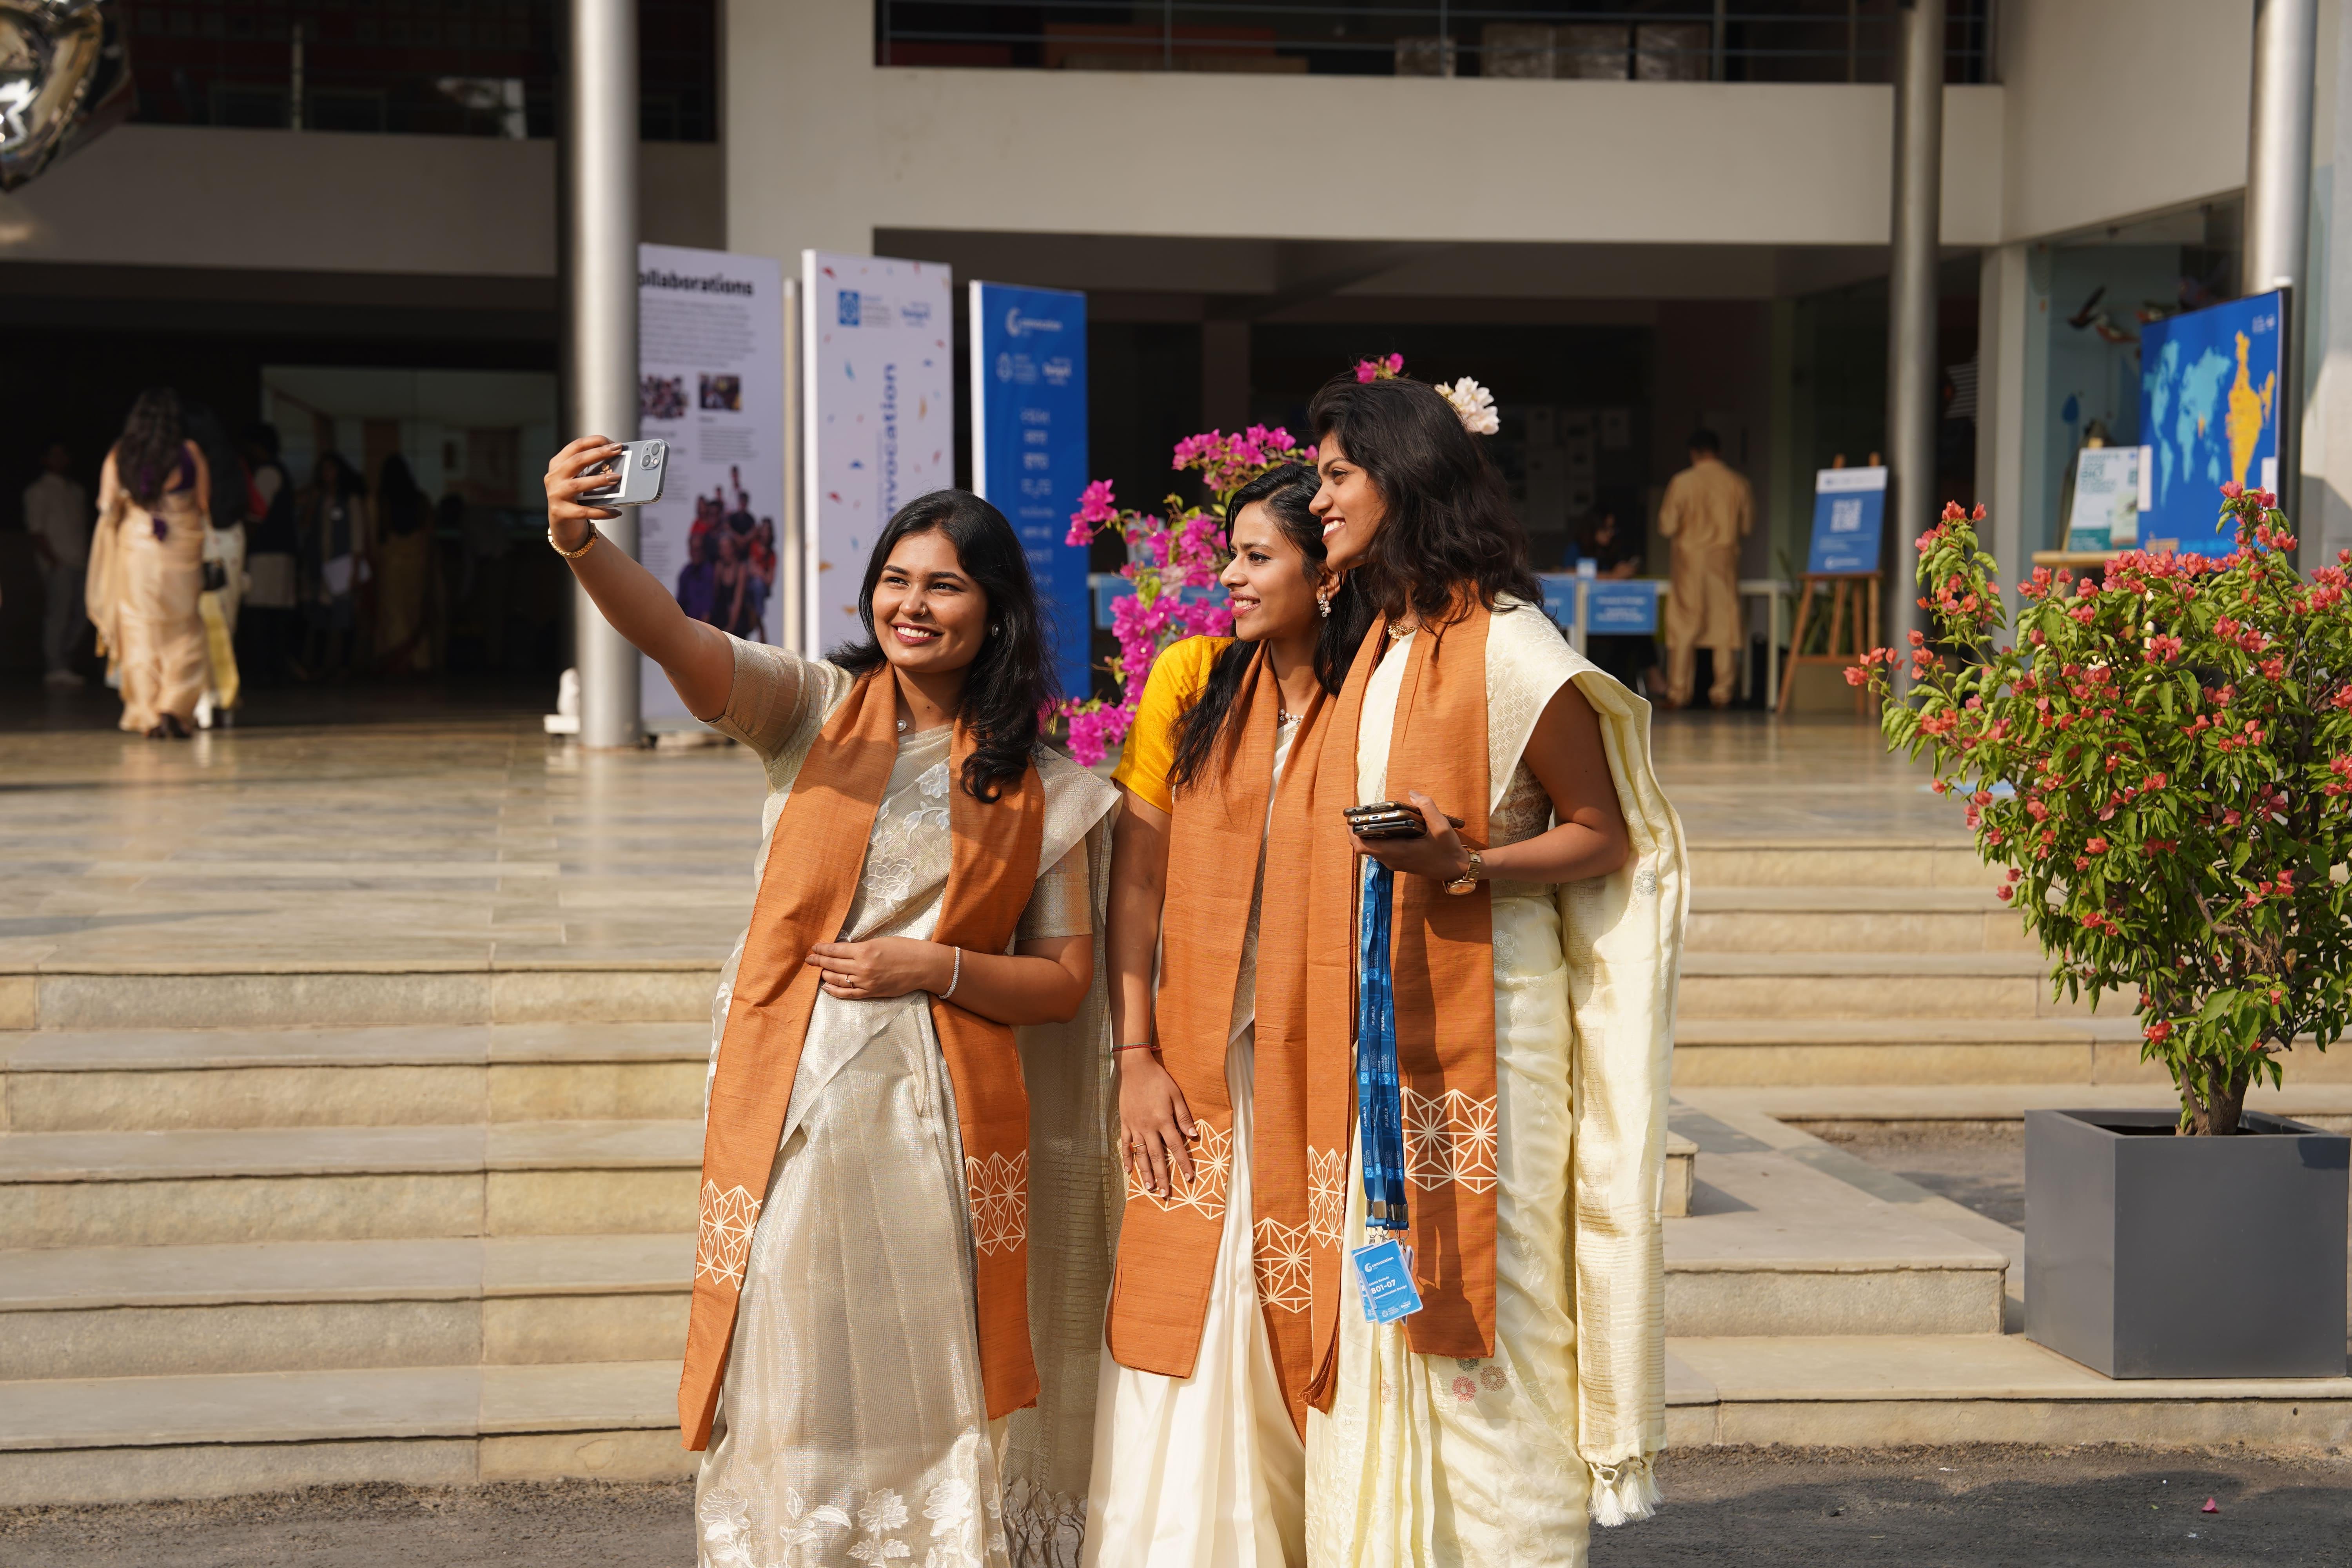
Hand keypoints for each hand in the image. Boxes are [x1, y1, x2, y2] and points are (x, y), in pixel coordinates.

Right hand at [544, 435, 623, 550]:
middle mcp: (554, 477)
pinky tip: (616, 512)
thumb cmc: (576, 498)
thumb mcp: (579, 480)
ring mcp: (555, 494)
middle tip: (618, 450)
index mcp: (558, 464)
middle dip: (599, 453)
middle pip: (577, 461)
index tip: (613, 442)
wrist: (563, 524)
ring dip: (598, 480)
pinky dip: (601, 512)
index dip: (594, 442)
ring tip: (616, 478)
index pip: (575, 446)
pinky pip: (584, 511)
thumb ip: (591, 470)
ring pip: (578, 485)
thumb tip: (619, 463)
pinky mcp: (560, 512)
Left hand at [804, 937, 949, 1001]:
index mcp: (865, 950)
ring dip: (824, 974)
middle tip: (809, 959)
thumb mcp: (880, 941)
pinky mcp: (871, 993)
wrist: (923, 966)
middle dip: (818, 961)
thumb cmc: (905, 949)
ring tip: (819, 970)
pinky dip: (834, 990)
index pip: (835, 950)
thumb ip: (861, 947)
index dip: (821, 949)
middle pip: (832, 964)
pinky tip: (826, 987)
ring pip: (836, 979)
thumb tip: (843, 950)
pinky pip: (847, 994)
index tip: (814, 948)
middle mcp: (862, 967)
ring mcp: (866, 982)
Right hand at [1117, 1050, 1197, 1196]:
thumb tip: (1193, 1135)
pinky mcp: (1125, 1123)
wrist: (1135, 1068)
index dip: (1183, 1163)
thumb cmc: (1158, 1080)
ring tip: (1150, 1188)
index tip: (1189, 1177)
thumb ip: (1183, 1116)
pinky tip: (1128, 1171)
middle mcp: (1148, 1127)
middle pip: (1157, 1157)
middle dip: (1163, 1176)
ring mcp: (1135, 1126)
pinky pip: (1125, 1144)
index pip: (1176, 1147)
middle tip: (1166, 1194)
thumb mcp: (1176, 1095)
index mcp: (1163, 1121)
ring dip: (1145, 1172)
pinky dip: (1127, 1158)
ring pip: (1141, 1154)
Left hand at [1351, 789, 1474, 882]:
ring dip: (1368, 833)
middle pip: (1363, 845)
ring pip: (1371, 847)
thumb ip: (1427, 807)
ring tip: (1371, 814)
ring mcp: (1394, 862)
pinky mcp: (1398, 861)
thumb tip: (1412, 794)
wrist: (1456, 869)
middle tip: (1360, 811)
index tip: (1350, 817)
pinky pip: (1380, 849)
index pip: (1362, 846)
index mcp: (1397, 852)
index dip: (1352, 832)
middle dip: (1358, 829)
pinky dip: (1377, 837)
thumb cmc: (1448, 850)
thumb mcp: (1441, 826)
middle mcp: (1391, 859)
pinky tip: (1385, 824)